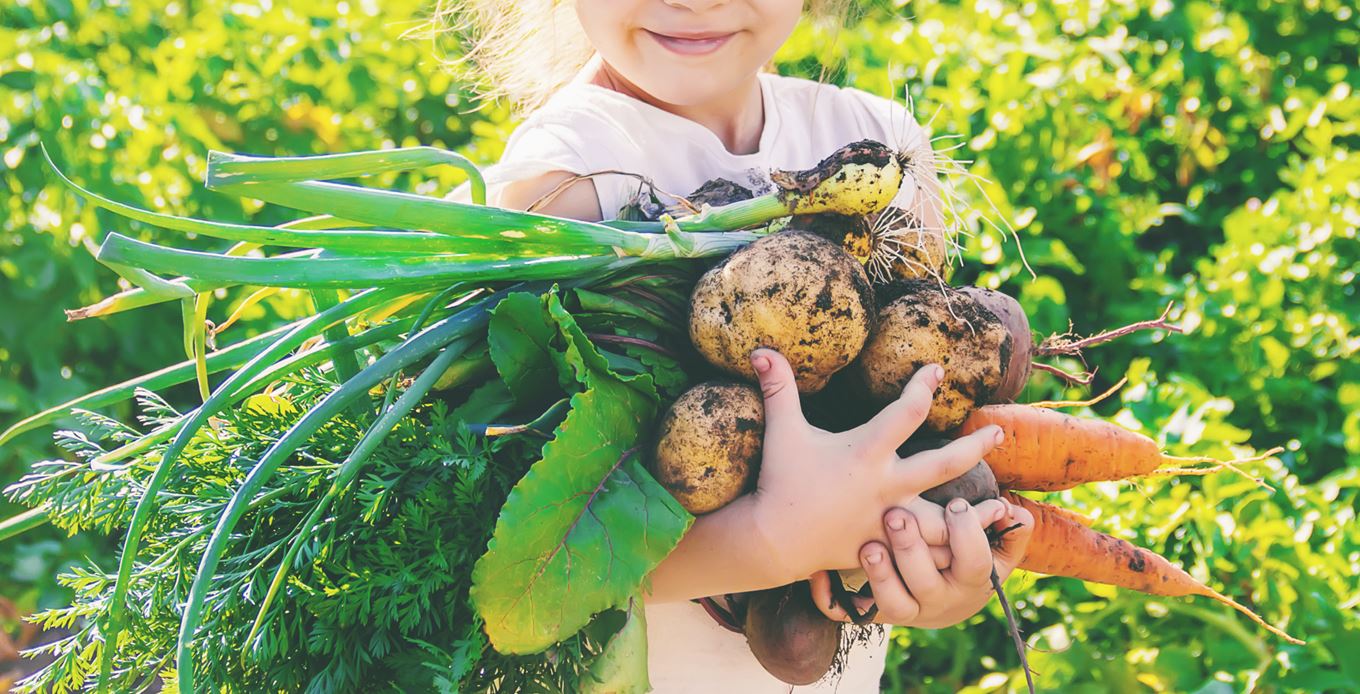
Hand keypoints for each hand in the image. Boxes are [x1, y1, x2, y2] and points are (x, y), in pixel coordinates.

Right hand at [743, 348, 1005, 583]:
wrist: (774, 541)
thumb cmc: (780, 481)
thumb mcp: (782, 431)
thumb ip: (778, 389)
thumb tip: (760, 349)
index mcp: (866, 452)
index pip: (907, 412)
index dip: (924, 386)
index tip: (937, 370)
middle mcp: (886, 485)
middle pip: (944, 463)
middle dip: (975, 446)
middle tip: (998, 431)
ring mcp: (890, 520)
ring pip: (946, 518)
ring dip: (975, 513)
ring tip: (1003, 505)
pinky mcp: (887, 547)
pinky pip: (927, 552)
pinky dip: (951, 551)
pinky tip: (970, 546)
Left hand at [808, 498, 1033, 627]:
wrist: (941, 601)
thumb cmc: (966, 559)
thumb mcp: (995, 550)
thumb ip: (1010, 532)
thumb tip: (1015, 513)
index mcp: (969, 580)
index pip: (974, 563)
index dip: (967, 535)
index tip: (955, 504)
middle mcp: (935, 600)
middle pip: (926, 583)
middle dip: (912, 550)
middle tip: (897, 516)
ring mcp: (903, 608)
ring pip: (890, 603)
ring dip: (879, 575)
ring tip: (867, 545)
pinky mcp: (871, 612)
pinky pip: (846, 613)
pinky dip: (829, 596)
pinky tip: (817, 573)